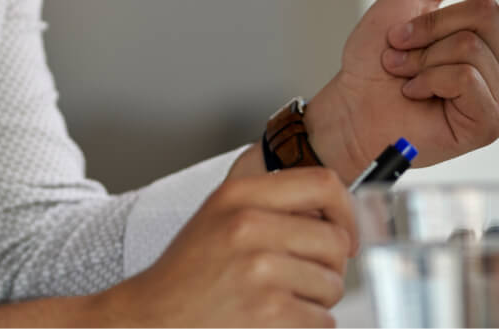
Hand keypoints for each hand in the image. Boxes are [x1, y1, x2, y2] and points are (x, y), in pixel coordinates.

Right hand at [96, 167, 356, 327]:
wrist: (152, 318)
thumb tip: (334, 211)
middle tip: (306, 276)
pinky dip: (308, 326)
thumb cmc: (189, 273)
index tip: (344, 231)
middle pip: (336, 240)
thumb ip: (270, 203)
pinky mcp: (270, 312)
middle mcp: (249, 225)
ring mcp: (260, 269)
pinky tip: (277, 320)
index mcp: (239, 195)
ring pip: (333, 284)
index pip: (323, 184)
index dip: (345, 210)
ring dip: (317, 300)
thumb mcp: (220, 216)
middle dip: (330, 266)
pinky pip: (322, 320)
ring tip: (281, 299)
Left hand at [306, 0, 498, 176]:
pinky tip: (416, 93)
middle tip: (400, 46)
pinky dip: (430, 79)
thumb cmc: (377, 58)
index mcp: (490, 34)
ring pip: (472, 47)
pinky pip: (466, 78)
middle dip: (431, 26)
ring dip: (423, 56)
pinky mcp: (488, 124)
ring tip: (405, 74)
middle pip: (487, 14)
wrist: (353, 105)